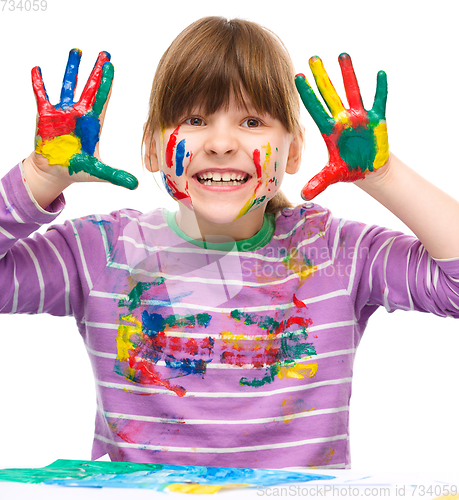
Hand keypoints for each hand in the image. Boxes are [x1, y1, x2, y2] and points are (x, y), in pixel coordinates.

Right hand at [32, 48, 137, 189]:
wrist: (55, 172)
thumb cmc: (77, 169)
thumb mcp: (98, 172)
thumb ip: (116, 176)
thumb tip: (135, 186)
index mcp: (93, 124)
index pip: (102, 99)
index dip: (107, 84)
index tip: (112, 67)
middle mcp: (79, 114)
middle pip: (90, 88)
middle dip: (97, 71)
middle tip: (105, 53)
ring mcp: (62, 113)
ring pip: (68, 86)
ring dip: (72, 69)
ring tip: (77, 51)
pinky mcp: (45, 116)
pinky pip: (41, 96)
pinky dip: (39, 84)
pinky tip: (37, 69)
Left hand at [295, 53, 387, 199]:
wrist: (368, 170)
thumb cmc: (349, 169)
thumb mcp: (333, 176)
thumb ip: (318, 183)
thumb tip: (303, 196)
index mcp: (329, 131)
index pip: (315, 109)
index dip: (307, 95)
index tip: (296, 78)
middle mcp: (342, 120)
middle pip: (330, 95)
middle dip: (322, 77)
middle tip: (313, 58)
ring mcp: (359, 117)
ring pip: (352, 91)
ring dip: (348, 74)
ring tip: (342, 54)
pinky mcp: (376, 119)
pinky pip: (378, 101)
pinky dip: (380, 89)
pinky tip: (379, 73)